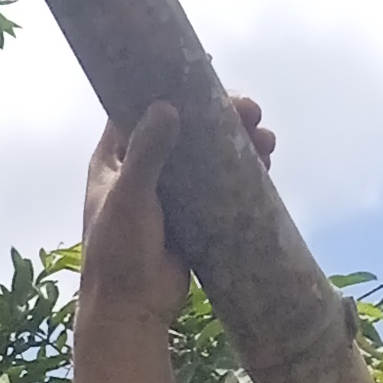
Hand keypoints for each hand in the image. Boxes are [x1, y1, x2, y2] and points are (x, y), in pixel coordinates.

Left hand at [79, 93, 274, 327]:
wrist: (131, 311)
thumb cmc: (118, 255)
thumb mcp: (129, 199)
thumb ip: (147, 154)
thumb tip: (167, 106)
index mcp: (114, 159)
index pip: (142, 106)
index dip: (173, 85)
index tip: (210, 71)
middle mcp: (140, 170)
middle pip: (185, 126)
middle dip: (221, 116)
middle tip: (252, 111)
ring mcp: (169, 193)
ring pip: (207, 154)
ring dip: (238, 142)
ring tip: (267, 140)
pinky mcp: (191, 216)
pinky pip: (219, 184)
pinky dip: (242, 171)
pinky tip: (265, 164)